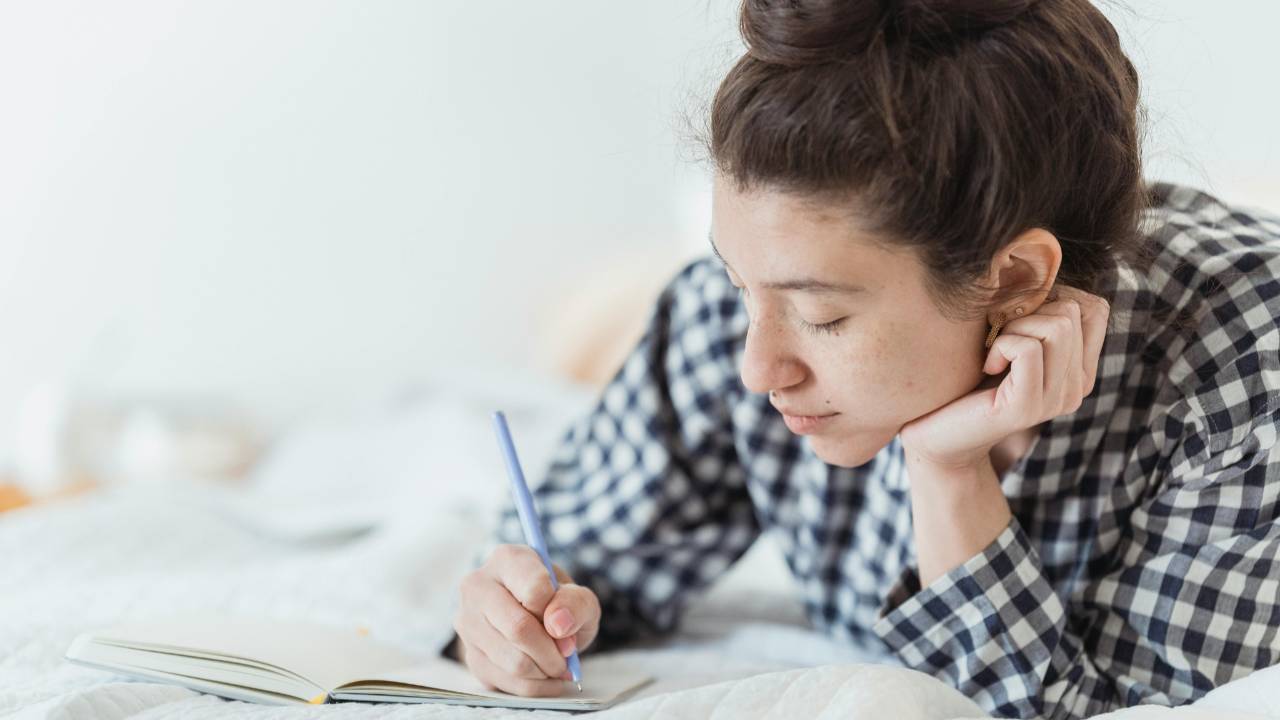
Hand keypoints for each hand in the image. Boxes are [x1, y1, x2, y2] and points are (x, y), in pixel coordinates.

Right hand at [452, 544, 600, 696]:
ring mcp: (467, 622)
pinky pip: (505, 682)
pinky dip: (534, 687)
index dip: (558, 612)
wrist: (534, 620)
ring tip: (557, 665)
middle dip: (552, 651)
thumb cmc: (557, 604)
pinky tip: (545, 677)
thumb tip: (558, 624)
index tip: (567, 624)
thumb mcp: (579, 598)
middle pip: (518, 628)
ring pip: (512, 660)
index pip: (534, 588)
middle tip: (567, 656)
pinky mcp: (468, 654)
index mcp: (508, 559)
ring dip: (545, 671)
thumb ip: (576, 604)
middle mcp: (478, 586)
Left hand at [899, 286, 1109, 469]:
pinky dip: (1001, 346)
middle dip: (1029, 311)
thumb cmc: (964, 379)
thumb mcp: (1006, 338)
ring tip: (994, 352)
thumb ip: (1035, 314)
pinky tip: (987, 367)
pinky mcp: (1027, 408)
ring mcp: (1056, 400)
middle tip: (998, 338)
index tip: (1018, 318)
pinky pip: (1028, 349)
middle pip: (1074, 310)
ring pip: (1057, 326)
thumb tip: (1043, 265)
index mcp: (1079, 369)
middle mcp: (1077, 387)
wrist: (933, 434)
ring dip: (1014, 327)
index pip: (1095, 307)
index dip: (1054, 296)